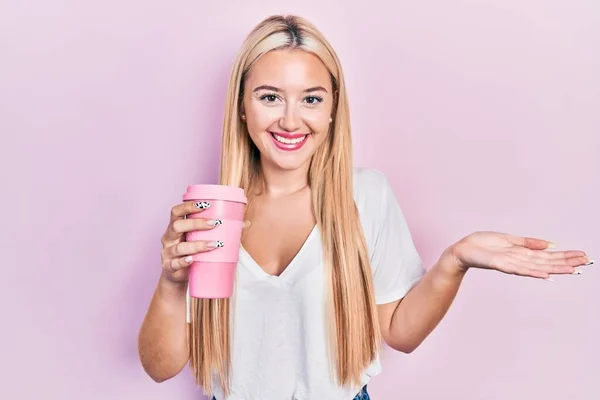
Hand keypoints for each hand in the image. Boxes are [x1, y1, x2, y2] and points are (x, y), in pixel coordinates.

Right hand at [160, 201, 250, 284]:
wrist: (178, 276)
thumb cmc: (192, 252)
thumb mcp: (201, 239)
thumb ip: (218, 230)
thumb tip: (245, 223)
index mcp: (175, 227)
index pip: (177, 212)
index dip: (188, 206)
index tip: (205, 204)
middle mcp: (169, 238)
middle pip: (177, 226)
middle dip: (196, 223)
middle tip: (215, 223)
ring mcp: (168, 253)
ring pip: (179, 247)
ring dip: (198, 245)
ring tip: (215, 244)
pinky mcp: (169, 267)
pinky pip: (174, 264)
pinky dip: (183, 261)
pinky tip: (192, 260)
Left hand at [449, 231, 589, 279]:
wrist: (464, 250)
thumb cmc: (484, 244)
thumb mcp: (510, 240)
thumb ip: (529, 243)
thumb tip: (551, 245)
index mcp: (524, 254)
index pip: (549, 256)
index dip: (566, 256)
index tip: (584, 256)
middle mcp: (521, 261)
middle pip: (548, 262)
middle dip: (567, 262)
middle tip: (587, 262)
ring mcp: (512, 264)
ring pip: (538, 267)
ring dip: (556, 268)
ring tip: (573, 270)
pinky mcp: (500, 264)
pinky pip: (519, 269)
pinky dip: (533, 272)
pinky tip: (546, 275)